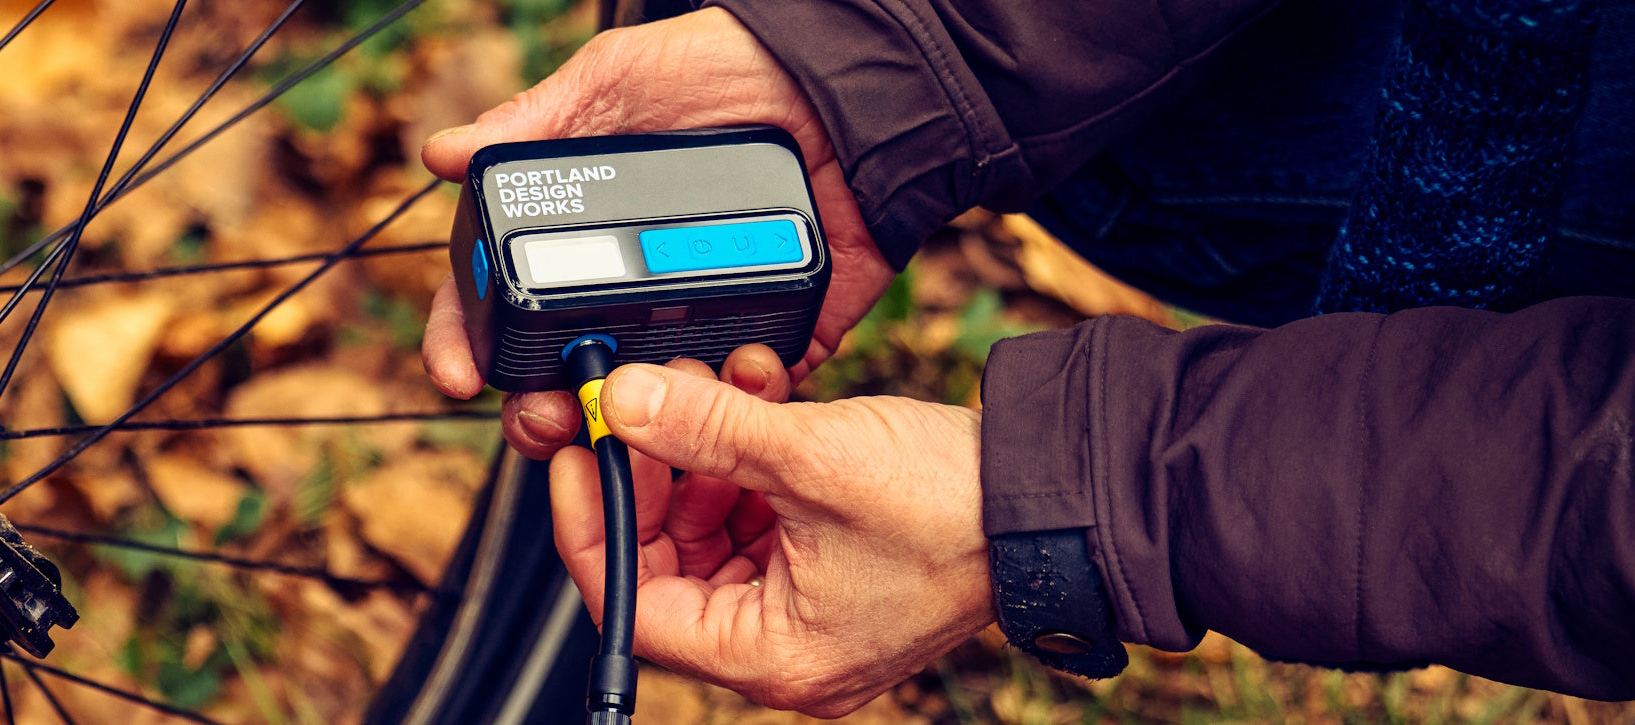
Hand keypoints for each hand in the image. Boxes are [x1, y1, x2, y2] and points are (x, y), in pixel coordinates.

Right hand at [421, 7, 894, 458]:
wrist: (841, 82)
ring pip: (651, 400)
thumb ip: (535, 123)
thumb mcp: (616, 82)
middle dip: (540, 409)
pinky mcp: (773, 334)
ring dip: (629, 422)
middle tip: (538, 420)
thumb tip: (442, 155)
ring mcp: (700, 315)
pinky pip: (746, 394)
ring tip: (622, 416)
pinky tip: (713, 396)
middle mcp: (633, 284)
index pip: (506, 298)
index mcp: (582, 232)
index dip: (469, 339)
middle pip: (566, 369)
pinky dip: (731, 409)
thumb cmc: (724, 67)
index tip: (459, 373)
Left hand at [550, 345, 990, 716]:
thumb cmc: (955, 506)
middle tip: (645, 409)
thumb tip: (624, 402)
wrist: (1055, 493)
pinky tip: (756, 398)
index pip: (633, 606)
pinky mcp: (835, 569)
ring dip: (706, 455)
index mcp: (772, 658)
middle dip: (657, 476)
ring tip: (717, 386)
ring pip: (713, 533)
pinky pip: (761, 519)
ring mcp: (811, 611)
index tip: (580, 455)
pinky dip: (749, 462)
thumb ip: (704, 429)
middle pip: (668, 566)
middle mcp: (786, 650)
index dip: (594, 522)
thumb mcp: (808, 455)